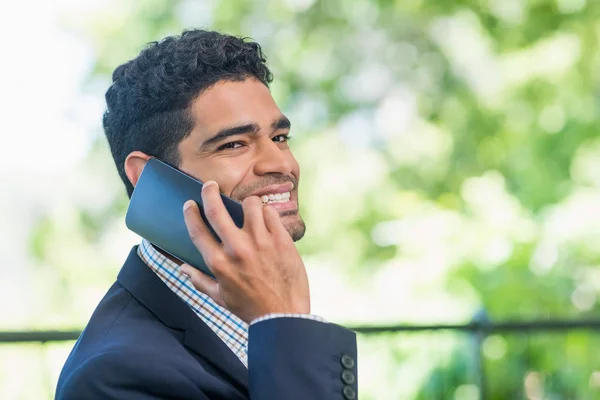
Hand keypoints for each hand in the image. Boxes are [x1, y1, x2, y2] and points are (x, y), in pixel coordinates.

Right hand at [180, 181, 309, 323]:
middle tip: (209, 185)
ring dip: (247, 203)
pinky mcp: (281, 240)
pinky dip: (267, 213)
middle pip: (217, 210)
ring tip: (249, 209)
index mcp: (219, 263)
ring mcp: (261, 242)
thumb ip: (199, 280)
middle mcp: (237, 249)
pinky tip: (266, 220)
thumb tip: (181, 268)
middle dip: (209, 192)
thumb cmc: (250, 307)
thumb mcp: (220, 297)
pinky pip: (271, 213)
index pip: (197, 230)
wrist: (284, 315)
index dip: (191, 213)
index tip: (190, 204)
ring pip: (250, 204)